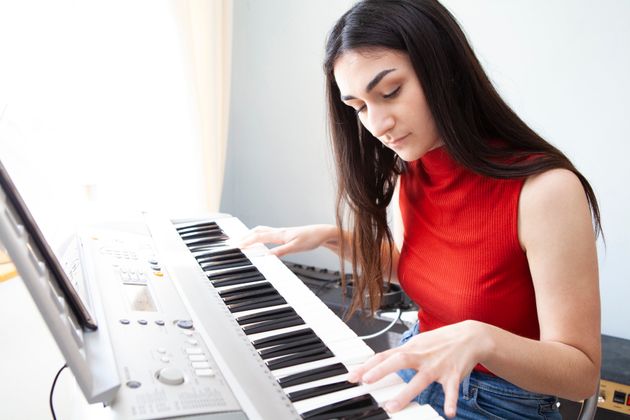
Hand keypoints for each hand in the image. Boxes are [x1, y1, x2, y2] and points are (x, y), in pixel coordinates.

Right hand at [238, 224, 336, 256]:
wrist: (323, 233)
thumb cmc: (312, 239)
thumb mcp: (296, 247)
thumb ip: (281, 251)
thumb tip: (266, 256)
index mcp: (279, 234)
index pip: (258, 237)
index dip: (246, 241)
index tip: (235, 246)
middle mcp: (279, 232)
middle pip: (257, 231)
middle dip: (244, 237)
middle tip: (233, 242)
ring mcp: (282, 233)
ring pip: (262, 231)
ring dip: (250, 234)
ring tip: (242, 240)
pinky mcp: (286, 235)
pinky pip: (268, 234)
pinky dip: (259, 236)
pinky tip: (260, 241)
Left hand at [347, 320, 489, 417]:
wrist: (470, 336)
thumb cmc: (440, 342)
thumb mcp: (418, 343)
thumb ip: (400, 354)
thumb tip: (379, 362)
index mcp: (411, 348)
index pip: (385, 356)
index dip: (368, 366)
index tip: (352, 376)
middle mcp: (421, 356)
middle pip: (398, 361)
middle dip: (381, 371)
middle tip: (365, 382)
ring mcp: (437, 366)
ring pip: (420, 380)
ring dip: (406, 394)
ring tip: (392, 407)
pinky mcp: (453, 375)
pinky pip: (451, 390)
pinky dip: (451, 401)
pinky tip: (448, 413)